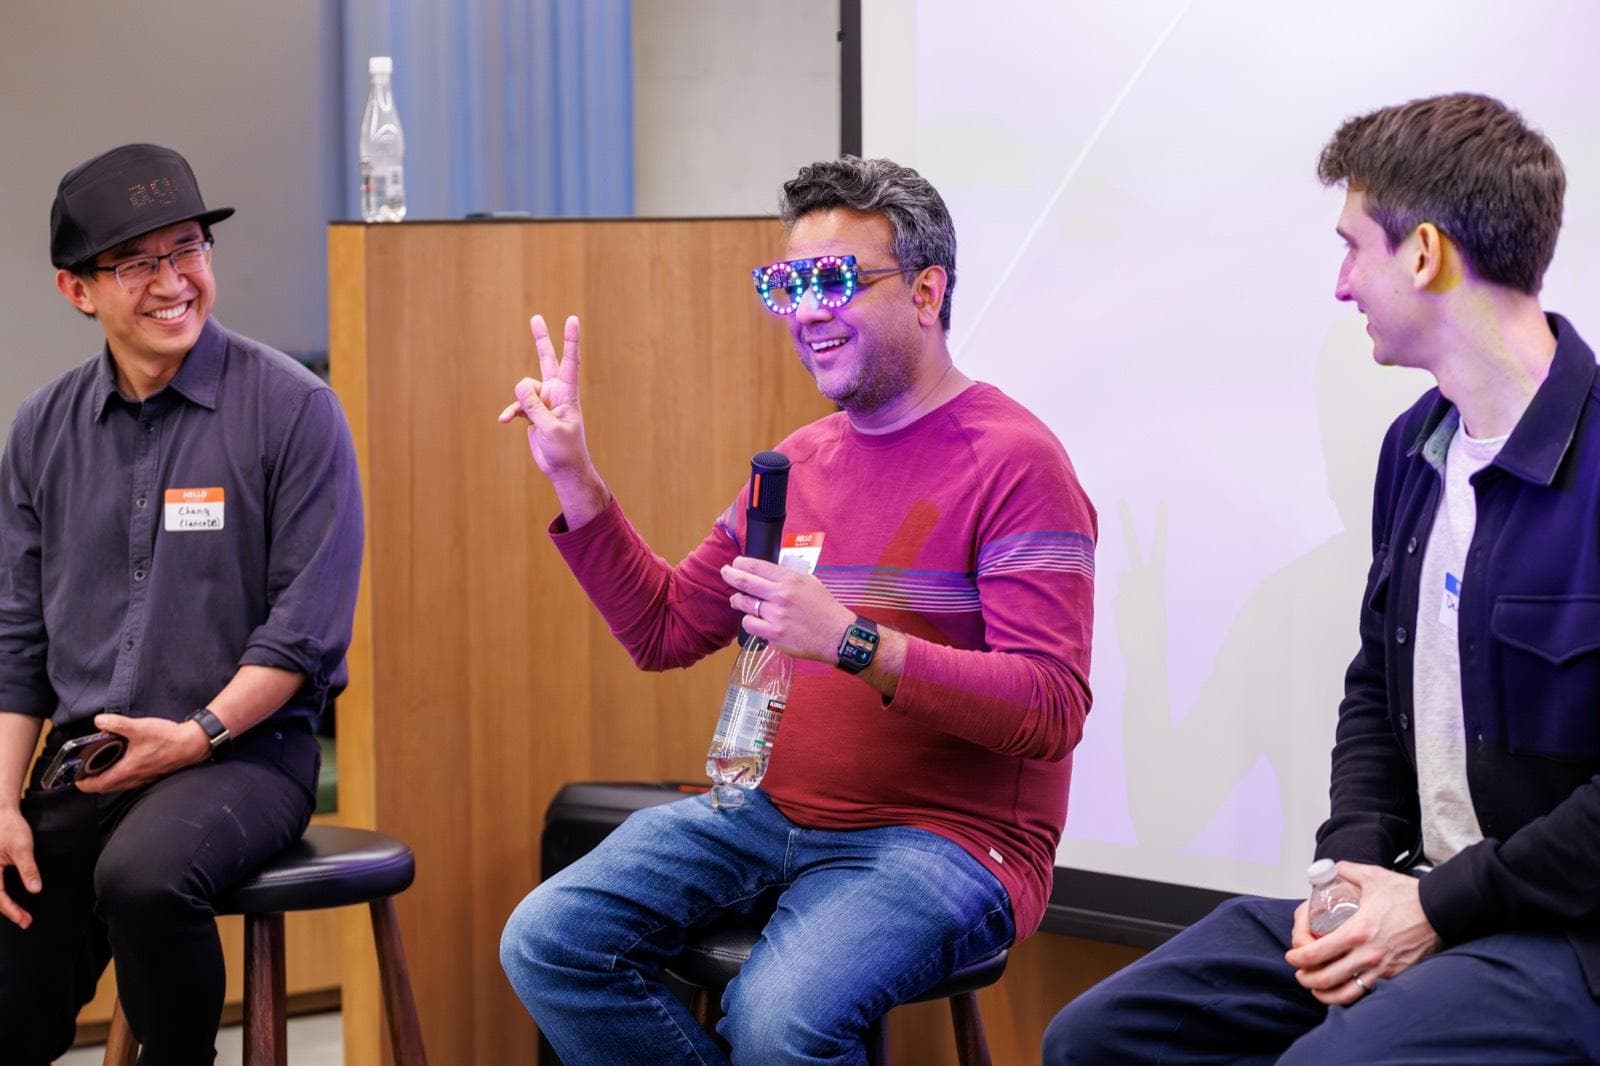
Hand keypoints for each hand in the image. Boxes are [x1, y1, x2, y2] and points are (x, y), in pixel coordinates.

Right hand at [0, 807, 38, 928]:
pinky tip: (11, 902)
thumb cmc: (10, 827)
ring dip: (5, 906)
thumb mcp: (22, 848)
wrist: (2, 813)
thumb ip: (28, 869)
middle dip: (9, 911)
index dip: (11, 910)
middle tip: (26, 921)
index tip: (24, 919)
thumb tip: (35, 889)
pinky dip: (2, 896)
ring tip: (20, 915)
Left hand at [74, 714, 209, 793]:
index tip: (74, 777)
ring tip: (100, 765)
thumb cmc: (168, 738)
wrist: (193, 744)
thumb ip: (117, 724)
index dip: (82, 783)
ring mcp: (143, 779)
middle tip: (84, 770)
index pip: (97, 785)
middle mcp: (133, 778)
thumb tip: (98, 721)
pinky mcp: (150, 775)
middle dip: (92, 781)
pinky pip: (129, 781)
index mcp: (127, 770)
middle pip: (105, 787)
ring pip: (117, 785)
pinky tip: (123, 762)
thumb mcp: (140, 727)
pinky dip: (120, 775)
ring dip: (106, 778)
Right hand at [497, 315, 594, 481]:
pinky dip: (511, 411)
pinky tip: (504, 421)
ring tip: (515, 417)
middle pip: (548, 360)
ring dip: (518, 403)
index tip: (572, 319)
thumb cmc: (565, 450)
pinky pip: (517, 405)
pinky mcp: (534, 413)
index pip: (569, 362)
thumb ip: (534, 407)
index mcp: (567, 394)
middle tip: (536, 317)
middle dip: (541, 340)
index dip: (571, 341)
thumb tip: (519, 384)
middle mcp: (556, 393)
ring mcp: (544, 402)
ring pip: (524, 389)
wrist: (563, 469)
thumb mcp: (550, 429)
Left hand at [721, 557, 855, 663]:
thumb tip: (768, 573)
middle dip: (730, 575)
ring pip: (744, 604)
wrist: (837, 635)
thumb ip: (788, 577)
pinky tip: (754, 620)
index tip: (736, 563)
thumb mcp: (810, 582)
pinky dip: (749, 622)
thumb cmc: (825, 608)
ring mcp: (776, 615)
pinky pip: (750, 624)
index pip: (757, 566)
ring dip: (738, 600)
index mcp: (790, 579)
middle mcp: (781, 595)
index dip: (741, 563)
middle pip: (745, 581)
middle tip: (725, 572)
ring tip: (737, 600)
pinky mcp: (774, 634)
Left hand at [1283, 862, 1441, 1004]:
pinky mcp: (1396, 976)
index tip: (1292, 956)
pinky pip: (1368, 993)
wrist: (1441, 911)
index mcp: (1357, 931)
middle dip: (1306, 978)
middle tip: (1300, 973)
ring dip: (1324, 993)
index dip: (1298, 957)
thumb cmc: (1409, 896)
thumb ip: (1347, 870)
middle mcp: (1368, 954)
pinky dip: (1349, 996)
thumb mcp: (1372, 876)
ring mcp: (1382, 968)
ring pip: (1345, 993)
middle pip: (1326, 977)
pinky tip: (1341, 991)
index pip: (1316, 952)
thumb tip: (1331, 870)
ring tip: (1316, 987)